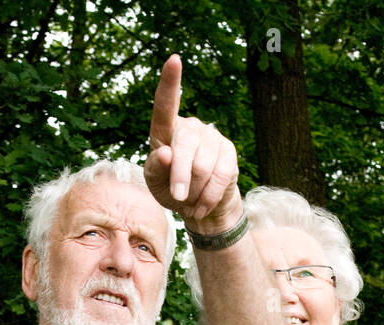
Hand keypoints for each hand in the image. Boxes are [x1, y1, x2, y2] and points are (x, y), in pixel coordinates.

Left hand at [144, 55, 240, 230]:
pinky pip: (220, 177)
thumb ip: (155, 169)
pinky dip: (208, 197)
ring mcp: (212, 137)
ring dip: (194, 192)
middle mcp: (190, 128)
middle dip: (180, 178)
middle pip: (185, 149)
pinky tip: (201, 206)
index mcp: (165, 130)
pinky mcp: (229, 152)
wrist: (198, 205)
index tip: (174, 59)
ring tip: (189, 201)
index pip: (165, 104)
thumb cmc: (169, 188)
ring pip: (202, 167)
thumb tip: (165, 154)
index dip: (170, 83)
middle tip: (178, 200)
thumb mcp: (154, 182)